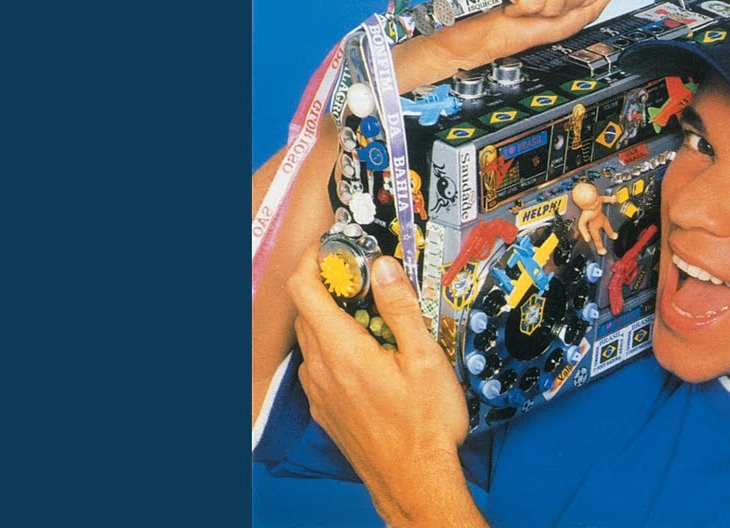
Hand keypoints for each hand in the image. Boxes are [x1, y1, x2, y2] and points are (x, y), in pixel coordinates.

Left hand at [289, 248, 481, 524]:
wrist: (415, 483)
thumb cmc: (425, 426)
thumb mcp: (426, 358)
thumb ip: (401, 308)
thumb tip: (384, 267)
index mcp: (342, 350)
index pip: (304, 289)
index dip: (313, 259)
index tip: (334, 246)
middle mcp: (322, 370)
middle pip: (305, 311)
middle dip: (327, 285)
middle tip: (362, 276)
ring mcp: (320, 393)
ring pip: (311, 340)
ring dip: (330, 318)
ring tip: (370, 316)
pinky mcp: (326, 412)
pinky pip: (319, 367)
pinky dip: (333, 348)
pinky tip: (367, 356)